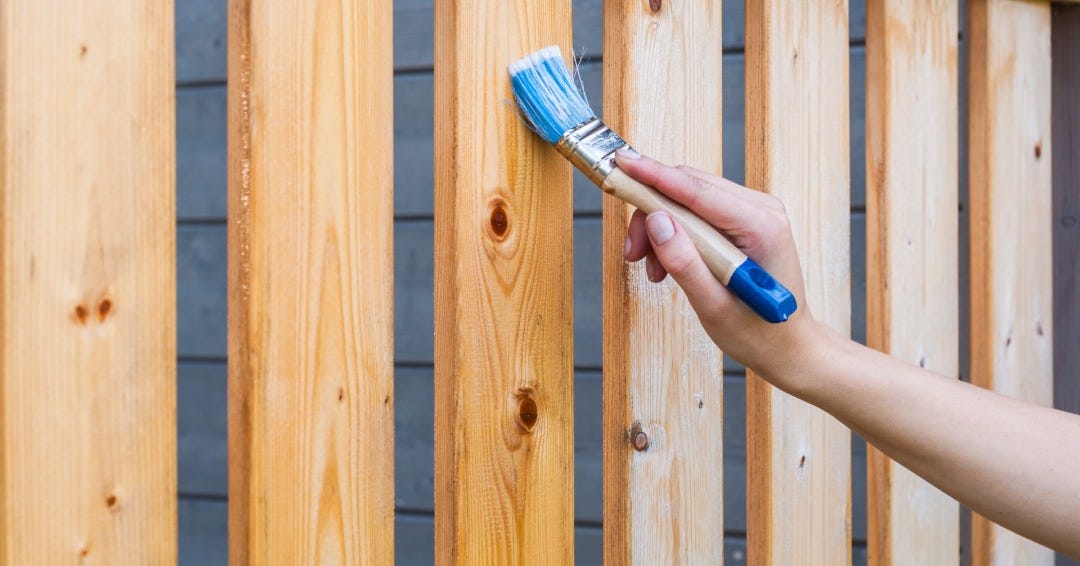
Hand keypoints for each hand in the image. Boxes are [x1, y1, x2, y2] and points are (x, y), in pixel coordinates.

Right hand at [616, 149, 823, 388]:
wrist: (789, 347)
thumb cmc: (758, 333)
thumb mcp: (713, 307)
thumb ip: (684, 263)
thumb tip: (656, 220)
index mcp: (761, 227)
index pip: (697, 189)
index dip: (654, 174)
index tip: (621, 161)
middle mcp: (762, 210)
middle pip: (689, 188)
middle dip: (651, 212)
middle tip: (632, 252)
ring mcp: (756, 212)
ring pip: (690, 197)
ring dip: (661, 226)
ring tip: (651, 269)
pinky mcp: (746, 220)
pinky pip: (699, 211)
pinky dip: (676, 233)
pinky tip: (667, 263)